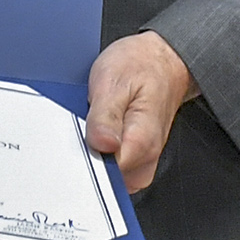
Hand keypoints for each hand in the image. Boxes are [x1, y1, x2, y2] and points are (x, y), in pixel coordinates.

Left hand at [84, 30, 194, 193]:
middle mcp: (145, 159)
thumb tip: (100, 144)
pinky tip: (99, 128)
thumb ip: (105, 117)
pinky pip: (111, 166)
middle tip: (86, 122)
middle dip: (86, 155)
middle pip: (103, 179)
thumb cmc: (142, 66)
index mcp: (141, 143)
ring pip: (106, 174)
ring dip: (92, 152)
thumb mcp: (114, 81)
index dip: (83, 159)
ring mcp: (142, 161)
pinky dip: (99, 150)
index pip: (104, 176)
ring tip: (95, 120)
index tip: (76, 139)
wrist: (163, 60)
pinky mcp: (136, 158)